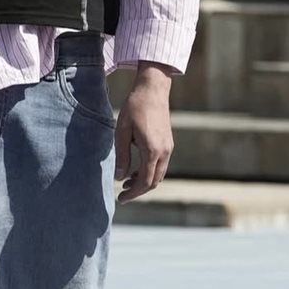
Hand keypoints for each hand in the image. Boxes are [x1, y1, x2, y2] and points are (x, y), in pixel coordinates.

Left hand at [115, 62, 174, 202]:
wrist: (153, 89)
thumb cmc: (135, 107)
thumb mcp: (122, 132)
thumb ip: (122, 156)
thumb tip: (120, 177)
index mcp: (153, 150)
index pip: (145, 182)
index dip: (133, 193)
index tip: (121, 199)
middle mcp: (164, 151)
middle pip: (154, 182)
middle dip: (139, 191)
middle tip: (122, 194)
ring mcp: (169, 147)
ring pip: (159, 174)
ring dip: (144, 181)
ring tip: (126, 182)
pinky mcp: (168, 142)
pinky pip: (160, 164)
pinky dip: (149, 172)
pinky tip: (136, 169)